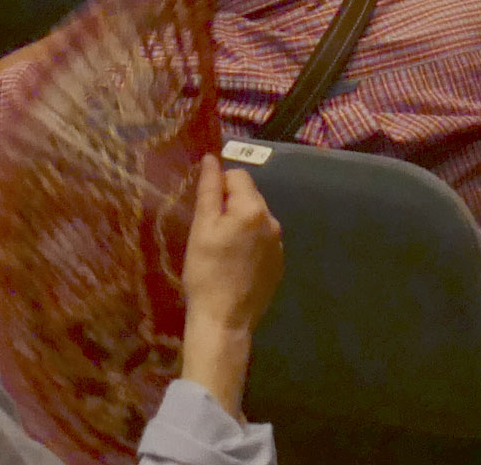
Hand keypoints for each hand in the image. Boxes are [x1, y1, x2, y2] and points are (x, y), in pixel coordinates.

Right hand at [181, 156, 283, 343]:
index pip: (237, 176)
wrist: (224, 321)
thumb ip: (209, 190)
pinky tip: (234, 264)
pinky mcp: (278, 264)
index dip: (218, 187)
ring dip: (240, 224)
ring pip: (255, 219)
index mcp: (253, 209)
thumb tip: (212, 159)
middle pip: (249, 197)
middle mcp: (273, 222)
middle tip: (209, 232)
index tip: (205, 211)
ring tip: (221, 250)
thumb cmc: (206, 272)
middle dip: (230, 206)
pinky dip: (248, 243)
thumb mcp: (201, 228)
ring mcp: (278, 245)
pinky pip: (262, 241)